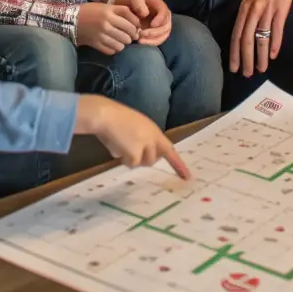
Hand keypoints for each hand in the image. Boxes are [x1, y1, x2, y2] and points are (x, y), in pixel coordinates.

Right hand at [75, 2, 139, 54]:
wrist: (71, 20)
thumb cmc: (90, 11)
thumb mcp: (104, 7)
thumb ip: (118, 12)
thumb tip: (136, 24)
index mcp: (109, 11)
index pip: (130, 17)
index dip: (136, 23)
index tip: (137, 27)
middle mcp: (106, 22)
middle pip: (128, 32)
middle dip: (132, 36)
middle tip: (130, 37)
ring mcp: (101, 34)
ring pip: (121, 44)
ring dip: (123, 44)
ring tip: (121, 41)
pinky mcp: (96, 44)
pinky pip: (112, 51)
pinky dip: (114, 49)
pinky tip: (112, 45)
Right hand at [75, 95, 190, 179]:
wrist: (105, 114)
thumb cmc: (115, 118)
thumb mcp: (135, 127)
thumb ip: (143, 140)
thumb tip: (138, 155)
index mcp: (154, 130)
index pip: (170, 150)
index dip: (178, 164)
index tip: (187, 177)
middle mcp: (153, 138)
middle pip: (153, 159)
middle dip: (141, 157)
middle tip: (128, 147)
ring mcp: (146, 146)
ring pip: (141, 163)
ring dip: (131, 158)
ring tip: (120, 142)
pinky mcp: (136, 153)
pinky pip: (130, 163)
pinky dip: (122, 157)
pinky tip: (115, 144)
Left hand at [118, 0, 172, 46]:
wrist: (125, 3)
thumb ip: (138, 2)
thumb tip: (145, 14)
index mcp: (159, 5)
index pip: (165, 12)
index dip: (160, 19)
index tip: (152, 24)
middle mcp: (163, 16)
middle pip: (166, 26)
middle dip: (155, 32)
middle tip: (141, 34)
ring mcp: (160, 25)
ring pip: (163, 35)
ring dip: (153, 40)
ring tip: (140, 40)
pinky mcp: (155, 33)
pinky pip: (157, 40)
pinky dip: (150, 42)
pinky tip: (140, 42)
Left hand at [229, 0, 292, 78]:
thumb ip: (249, 13)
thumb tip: (245, 31)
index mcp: (244, 7)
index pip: (236, 34)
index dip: (234, 52)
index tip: (233, 67)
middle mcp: (253, 10)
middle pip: (246, 39)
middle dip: (245, 59)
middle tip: (246, 75)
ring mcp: (267, 10)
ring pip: (261, 38)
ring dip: (260, 56)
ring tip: (261, 69)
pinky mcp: (281, 9)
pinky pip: (276, 29)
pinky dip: (275, 43)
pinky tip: (273, 55)